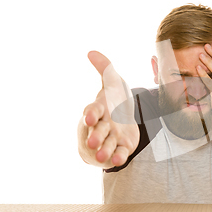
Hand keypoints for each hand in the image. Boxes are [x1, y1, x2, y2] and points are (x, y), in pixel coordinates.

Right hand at [78, 51, 139, 167]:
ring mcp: (111, 138)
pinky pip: (119, 153)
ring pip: (107, 145)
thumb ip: (104, 68)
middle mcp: (102, 125)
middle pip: (98, 130)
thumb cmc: (113, 100)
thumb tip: (91, 51)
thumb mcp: (111, 82)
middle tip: (92, 141)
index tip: (90, 117)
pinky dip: (118, 157)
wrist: (119, 121)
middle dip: (96, 135)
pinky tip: (120, 160)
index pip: (93, 110)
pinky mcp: (121, 147)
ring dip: (104, 150)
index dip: (91, 113)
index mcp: (99, 109)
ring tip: (101, 156)